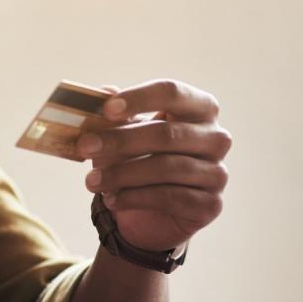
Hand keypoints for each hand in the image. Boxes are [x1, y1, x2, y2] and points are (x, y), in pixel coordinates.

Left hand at [79, 80, 231, 251]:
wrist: (148, 210)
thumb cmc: (135, 158)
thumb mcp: (120, 132)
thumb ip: (113, 113)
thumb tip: (103, 91)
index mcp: (197, 108)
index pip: (172, 93)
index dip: (138, 98)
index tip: (106, 110)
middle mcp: (215, 137)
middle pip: (167, 134)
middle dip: (120, 141)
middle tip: (85, 146)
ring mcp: (217, 172)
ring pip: (167, 168)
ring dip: (122, 174)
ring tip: (92, 181)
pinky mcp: (211, 204)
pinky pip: (171, 197)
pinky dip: (135, 197)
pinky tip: (112, 199)